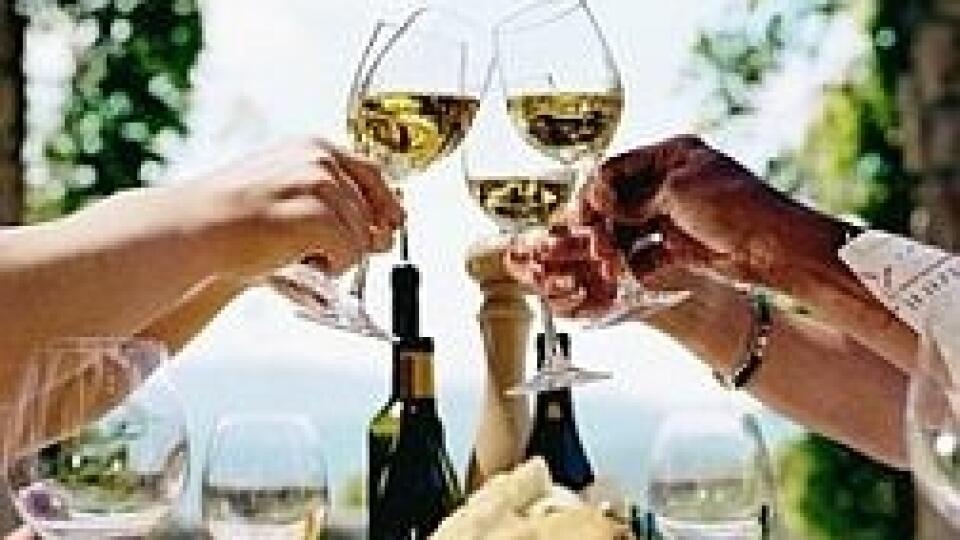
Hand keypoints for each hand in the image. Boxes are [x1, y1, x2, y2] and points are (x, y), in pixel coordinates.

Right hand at [183, 138, 403, 279]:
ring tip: (294, 254)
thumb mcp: (290, 201)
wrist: (196, 228)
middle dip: (356, 240)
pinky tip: (297, 260)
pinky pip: (349, 252)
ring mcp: (320, 184)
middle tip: (318, 252)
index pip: (372, 173)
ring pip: (362, 238)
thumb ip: (336, 210)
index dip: (387, 203)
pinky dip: (330, 266)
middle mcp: (321, 160)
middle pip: (372, 212)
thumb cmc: (232, 219)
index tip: (394, 223)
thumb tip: (384, 237)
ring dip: (336, 257)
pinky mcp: (317, 213)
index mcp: (313, 149)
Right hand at [506, 136, 767, 317]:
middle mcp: (672, 183)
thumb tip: (598, 201)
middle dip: (600, 222)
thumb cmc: (735, 206)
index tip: (579, 214)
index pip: (618, 169)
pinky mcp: (681, 246)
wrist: (777, 248)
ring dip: (613, 246)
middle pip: (620, 201)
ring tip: (605, 263)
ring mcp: (676, 215)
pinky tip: (618, 273)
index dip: (595, 192)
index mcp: (673, 156)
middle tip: (586, 242)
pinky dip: (630, 264)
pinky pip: (645, 254)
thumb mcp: (677, 192)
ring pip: (629, 229)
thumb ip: (634, 198)